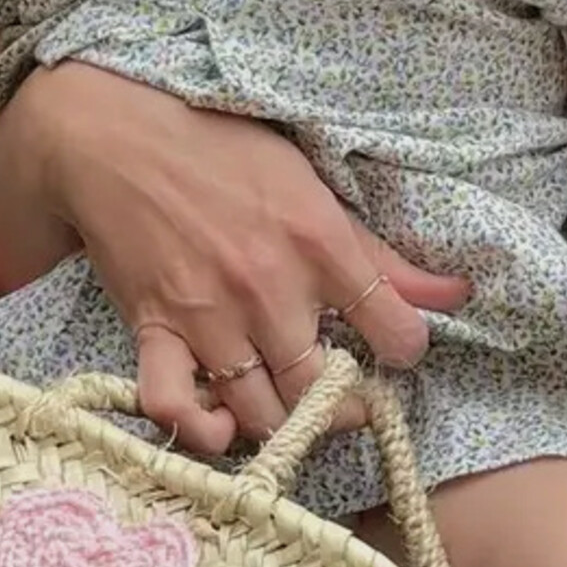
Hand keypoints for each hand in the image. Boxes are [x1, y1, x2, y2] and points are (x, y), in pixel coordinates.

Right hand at [0, 66, 470, 452]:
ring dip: (283, 425)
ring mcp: (208, 318)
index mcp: (317, 243)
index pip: (393, 329)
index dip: (405, 349)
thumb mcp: (311, 188)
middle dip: (344, 408)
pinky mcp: (154, 332)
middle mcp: (267, 290)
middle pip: (322, 390)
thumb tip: (455, 295)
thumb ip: (382, 255)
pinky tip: (221, 427)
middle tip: (342, 395)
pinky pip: (173, 406)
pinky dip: (198, 430)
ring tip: (290, 408)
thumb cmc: (219, 152)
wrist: (111, 135)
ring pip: (260, 412)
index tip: (393, 347)